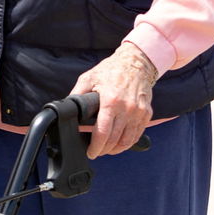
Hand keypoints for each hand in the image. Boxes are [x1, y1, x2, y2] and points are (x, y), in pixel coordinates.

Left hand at [70, 42, 157, 157]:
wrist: (136, 62)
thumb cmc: (111, 70)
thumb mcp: (88, 78)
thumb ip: (77, 95)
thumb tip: (67, 108)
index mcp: (111, 101)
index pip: (103, 132)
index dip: (96, 146)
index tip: (90, 152)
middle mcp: (127, 109)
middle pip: (115, 140)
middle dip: (104, 149)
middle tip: (96, 151)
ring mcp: (139, 112)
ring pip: (128, 140)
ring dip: (116, 149)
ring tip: (107, 149)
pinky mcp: (146, 113)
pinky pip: (137, 134)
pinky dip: (128, 142)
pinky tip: (119, 143)